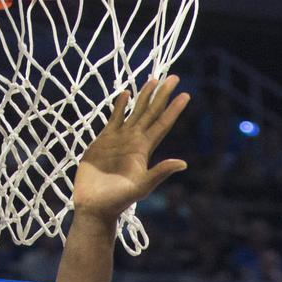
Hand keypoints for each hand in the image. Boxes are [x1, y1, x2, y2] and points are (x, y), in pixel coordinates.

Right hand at [71, 76, 189, 221]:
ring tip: (153, 79)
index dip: (174, 109)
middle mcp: (135, 141)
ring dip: (143, 96)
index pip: (163, 123)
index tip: (186, 94)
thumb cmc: (119, 200)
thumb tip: (183, 163)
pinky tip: (125, 93)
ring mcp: (119, 139)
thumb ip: (160, 172)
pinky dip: (120, 106)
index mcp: (145, 149)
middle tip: (173, 77)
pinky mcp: (103, 141)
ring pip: (134, 112)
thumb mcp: (142, 186)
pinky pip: (114, 118)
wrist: (95, 205)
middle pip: (151, 112)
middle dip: (162, 95)